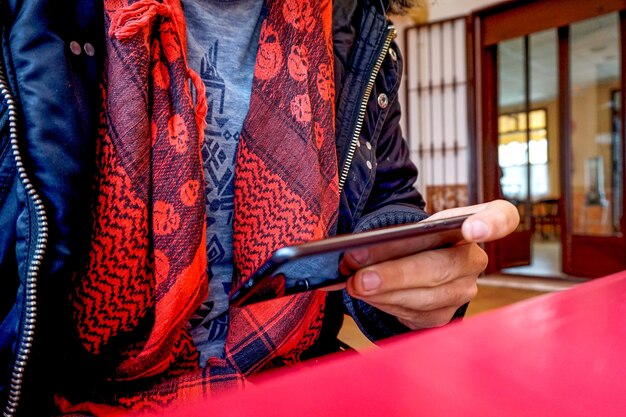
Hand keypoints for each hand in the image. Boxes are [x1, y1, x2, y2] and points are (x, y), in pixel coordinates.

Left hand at [341, 200, 519, 329]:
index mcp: (474, 223)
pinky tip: (369, 297)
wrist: (414, 264)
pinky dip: (387, 304)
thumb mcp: (411, 227)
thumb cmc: (414, 241)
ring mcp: (464, 290)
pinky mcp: (446, 315)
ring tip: (356, 285)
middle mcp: (475, 259)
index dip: (491, 224)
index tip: (471, 230)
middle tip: (362, 276)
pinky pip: (416, 314)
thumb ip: (394, 235)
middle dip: (396, 274)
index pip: (502, 218)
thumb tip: (356, 254)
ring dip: (385, 292)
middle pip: (442, 267)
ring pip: (426, 296)